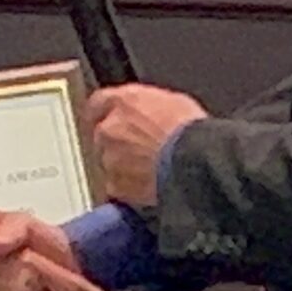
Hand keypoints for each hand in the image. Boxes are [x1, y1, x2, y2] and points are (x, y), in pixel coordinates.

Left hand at [84, 85, 208, 207]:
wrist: (194, 162)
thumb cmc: (190, 130)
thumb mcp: (174, 103)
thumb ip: (150, 107)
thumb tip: (151, 113)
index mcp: (124, 102)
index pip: (97, 104)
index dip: (105, 113)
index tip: (110, 119)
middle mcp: (109, 128)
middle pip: (102, 135)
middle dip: (116, 142)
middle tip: (139, 149)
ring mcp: (109, 158)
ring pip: (108, 162)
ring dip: (122, 166)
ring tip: (149, 171)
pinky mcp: (116, 186)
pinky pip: (118, 187)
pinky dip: (128, 188)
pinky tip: (148, 187)